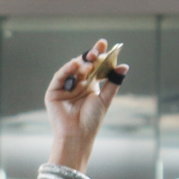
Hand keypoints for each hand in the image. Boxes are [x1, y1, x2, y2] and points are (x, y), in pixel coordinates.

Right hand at [45, 39, 127, 170]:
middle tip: (96, 51)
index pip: (94, 66)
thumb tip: (124, 65)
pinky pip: (60, 76)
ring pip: (72, 69)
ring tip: (89, 63)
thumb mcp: (105, 99)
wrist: (78, 135)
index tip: (103, 43)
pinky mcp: (53, 92)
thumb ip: (113, 82)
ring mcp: (65, 87)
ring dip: (80, 63)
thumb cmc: (92, 120)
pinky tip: (75, 65)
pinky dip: (67, 69)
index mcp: (89, 85)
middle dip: (89, 56)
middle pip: (83, 64)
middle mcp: (77, 84)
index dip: (98, 54)